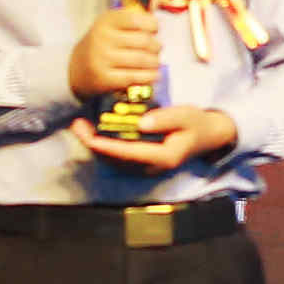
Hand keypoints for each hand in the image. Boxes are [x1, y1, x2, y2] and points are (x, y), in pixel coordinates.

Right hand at [65, 4, 163, 106]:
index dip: (152, 25)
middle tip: (158, 49)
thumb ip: (132, 21)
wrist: (76, 69)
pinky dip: (149, 77)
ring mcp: (102, 59)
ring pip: (142, 60)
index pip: (136, 19)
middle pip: (143, 41)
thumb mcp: (110, 26)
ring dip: (155, 62)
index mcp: (105, 21)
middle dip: (156, 46)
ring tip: (156, 62)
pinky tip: (153, 75)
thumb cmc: (102, 44)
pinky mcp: (104, 78)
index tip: (154, 30)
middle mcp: (102, 38)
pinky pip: (135, 77)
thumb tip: (158, 24)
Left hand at [81, 105, 239, 172]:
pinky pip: (117, 157)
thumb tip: (141, 123)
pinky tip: (93, 130)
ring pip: (113, 161)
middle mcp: (151, 167)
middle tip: (77, 125)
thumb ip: (165, 119)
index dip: (107, 146)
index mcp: (163, 157)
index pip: (129, 154)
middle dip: (93, 145)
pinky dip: (102, 146)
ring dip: (94, 145)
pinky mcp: (140, 162)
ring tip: (80, 125)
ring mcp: (145, 167)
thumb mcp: (186, 115)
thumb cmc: (195, 123)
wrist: (206, 136)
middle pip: (115, 160)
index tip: (89, 137)